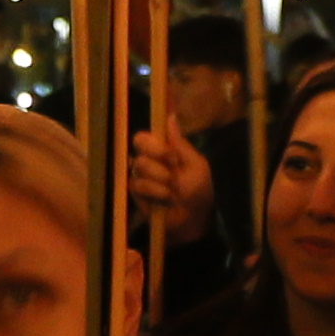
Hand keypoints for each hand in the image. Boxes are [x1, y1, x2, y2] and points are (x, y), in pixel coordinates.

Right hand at [128, 124, 216, 246]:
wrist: (193, 220)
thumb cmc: (198, 191)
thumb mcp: (196, 165)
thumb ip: (180, 143)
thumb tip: (171, 116)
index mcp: (164, 149)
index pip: (146, 135)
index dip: (155, 142)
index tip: (171, 155)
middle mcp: (149, 159)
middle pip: (138, 144)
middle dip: (157, 157)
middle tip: (172, 171)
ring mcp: (140, 175)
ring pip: (139, 165)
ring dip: (160, 178)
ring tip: (172, 190)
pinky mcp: (136, 192)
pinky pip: (138, 184)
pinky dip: (155, 191)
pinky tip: (165, 198)